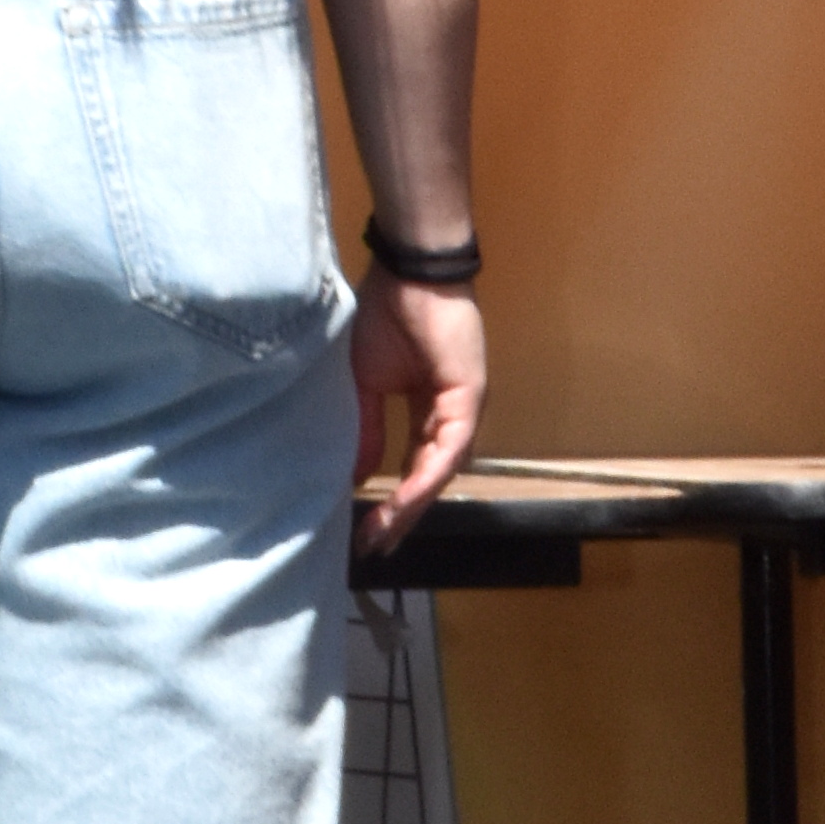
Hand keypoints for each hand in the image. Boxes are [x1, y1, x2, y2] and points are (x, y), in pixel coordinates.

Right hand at [350, 267, 487, 549]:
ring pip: (439, 471)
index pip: (410, 466)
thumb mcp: (364, 381)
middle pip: (427, 478)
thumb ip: (367, 427)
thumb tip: (356, 474)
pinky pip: (447, 447)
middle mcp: (448, 418)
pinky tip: (405, 498)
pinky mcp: (468, 401)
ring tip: (384, 533)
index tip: (364, 531)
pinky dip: (426, 475)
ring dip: (412, 505)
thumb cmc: (385, 316)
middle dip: (400, 515)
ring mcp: (462, 412)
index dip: (390, 499)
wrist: (407, 275)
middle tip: (373, 548)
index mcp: (425, 410)